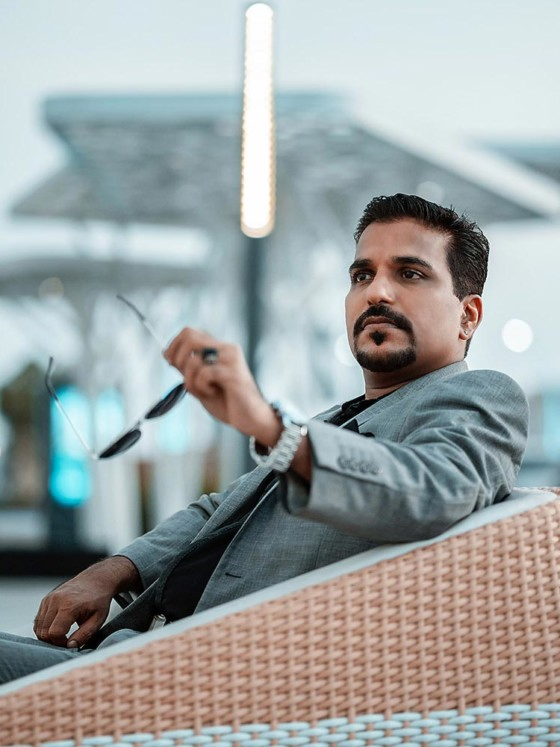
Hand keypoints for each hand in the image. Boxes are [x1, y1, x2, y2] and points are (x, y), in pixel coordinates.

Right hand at [34, 556, 139, 648]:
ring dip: (47, 634)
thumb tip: (70, 646)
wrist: (96, 580)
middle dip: (53, 641)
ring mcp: (49, 598)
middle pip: (43, 631)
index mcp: (69, 605)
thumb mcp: (98, 619)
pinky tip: (57, 627)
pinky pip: (38, 619)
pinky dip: (44, 627)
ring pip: (38, 626)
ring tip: (63, 634)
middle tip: (66, 640)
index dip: (60, 643)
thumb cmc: (98, 599)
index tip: (70, 643)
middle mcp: (56, 600)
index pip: (54, 633)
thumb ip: (84, 635)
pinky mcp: (46, 599)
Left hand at [164, 328, 280, 445]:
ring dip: (190, 380)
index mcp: (220, 348)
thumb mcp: (201, 384)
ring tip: (202, 392)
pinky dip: (200, 387)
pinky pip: (204, 374)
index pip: (189, 332)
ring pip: (194, 359)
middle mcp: (227, 349)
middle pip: (190, 337)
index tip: (171, 363)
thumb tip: (167, 354)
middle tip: (184, 377)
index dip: (174, 346)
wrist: (252, 420)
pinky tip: (211, 393)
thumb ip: (188, 369)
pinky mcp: (233, 374)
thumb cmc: (228, 403)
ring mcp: (231, 360)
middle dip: (178, 358)